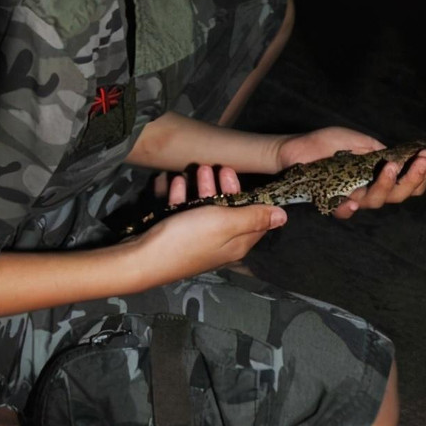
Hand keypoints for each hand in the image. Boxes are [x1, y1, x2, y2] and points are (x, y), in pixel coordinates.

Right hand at [133, 165, 286, 283]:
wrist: (141, 258)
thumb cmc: (187, 239)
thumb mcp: (225, 223)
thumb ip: (254, 217)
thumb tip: (284, 216)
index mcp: (238, 243)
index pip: (255, 217)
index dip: (248, 194)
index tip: (234, 173)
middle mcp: (221, 243)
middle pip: (229, 210)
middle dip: (222, 186)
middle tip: (213, 167)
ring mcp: (198, 240)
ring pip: (206, 208)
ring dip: (201, 187)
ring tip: (194, 170)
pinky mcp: (178, 236)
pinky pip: (185, 212)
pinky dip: (182, 196)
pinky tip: (175, 183)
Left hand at [277, 127, 425, 219]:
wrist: (294, 149)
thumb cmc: (324, 143)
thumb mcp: (356, 139)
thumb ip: (378, 149)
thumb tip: (401, 155)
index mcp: (378, 174)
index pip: (407, 183)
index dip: (421, 175)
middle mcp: (368, 188)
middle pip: (398, 195)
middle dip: (413, 179)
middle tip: (420, 163)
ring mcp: (351, 195)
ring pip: (377, 201)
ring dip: (388, 185)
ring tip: (391, 167)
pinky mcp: (331, 201)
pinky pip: (344, 211)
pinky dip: (350, 207)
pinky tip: (354, 200)